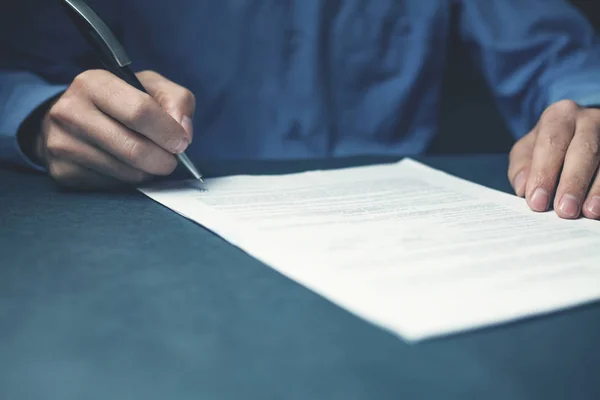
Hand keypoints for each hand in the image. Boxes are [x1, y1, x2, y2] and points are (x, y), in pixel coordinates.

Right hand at [35, 70, 194, 188]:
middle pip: (134, 149)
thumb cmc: (119, 102)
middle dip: (164, 160)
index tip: (181, 142)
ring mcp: (62, 143)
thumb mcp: (150, 87)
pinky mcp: (63, 171)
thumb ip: (177, 101)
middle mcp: (71, 111)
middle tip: (171, 160)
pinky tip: (126, 166)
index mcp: (94, 83)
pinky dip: (129, 180)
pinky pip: (112, 186)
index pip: (140, 112)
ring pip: (126, 173)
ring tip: (149, 160)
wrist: (71, 119)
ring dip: (148, 172)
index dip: (168, 131)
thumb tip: (183, 132)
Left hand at [508, 100, 599, 219]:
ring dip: (598, 189)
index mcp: (559, 117)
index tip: (537, 201)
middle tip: (565, 210)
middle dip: (573, 182)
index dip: (544, 173)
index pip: (551, 143)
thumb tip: (523, 188)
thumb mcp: (527, 150)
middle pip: (583, 150)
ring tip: (589, 212)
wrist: (578, 131)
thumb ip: (521, 168)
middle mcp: (588, 120)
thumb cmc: (548, 145)